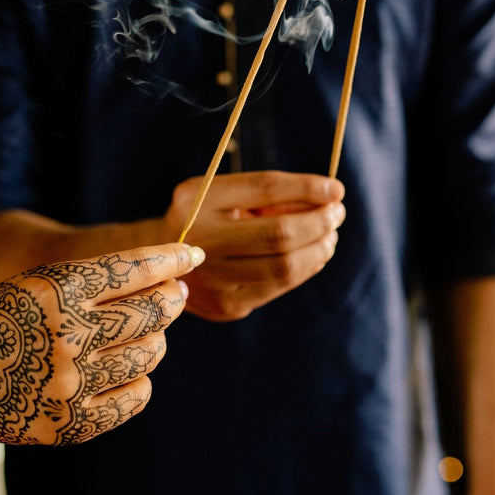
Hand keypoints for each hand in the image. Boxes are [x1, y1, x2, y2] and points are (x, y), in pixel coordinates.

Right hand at [0, 242, 204, 445]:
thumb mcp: (33, 286)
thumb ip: (89, 285)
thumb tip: (158, 283)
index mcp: (55, 290)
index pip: (131, 269)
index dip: (169, 259)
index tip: (191, 254)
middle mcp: (68, 334)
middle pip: (150, 313)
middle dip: (172, 299)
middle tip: (176, 294)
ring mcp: (71, 382)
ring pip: (148, 355)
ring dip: (155, 341)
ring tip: (148, 336)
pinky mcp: (71, 423)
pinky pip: (134, 398)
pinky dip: (141, 382)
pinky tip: (132, 373)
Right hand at [164, 170, 344, 320]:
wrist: (157, 261)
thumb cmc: (202, 217)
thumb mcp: (219, 193)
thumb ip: (266, 194)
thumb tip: (328, 198)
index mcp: (194, 200)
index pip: (263, 188)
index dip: (306, 188)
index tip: (335, 188)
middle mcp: (197, 240)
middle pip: (278, 234)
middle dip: (319, 222)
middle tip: (336, 213)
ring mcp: (210, 279)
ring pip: (284, 268)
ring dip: (319, 249)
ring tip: (330, 235)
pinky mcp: (225, 306)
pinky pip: (278, 288)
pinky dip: (304, 269)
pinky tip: (313, 256)